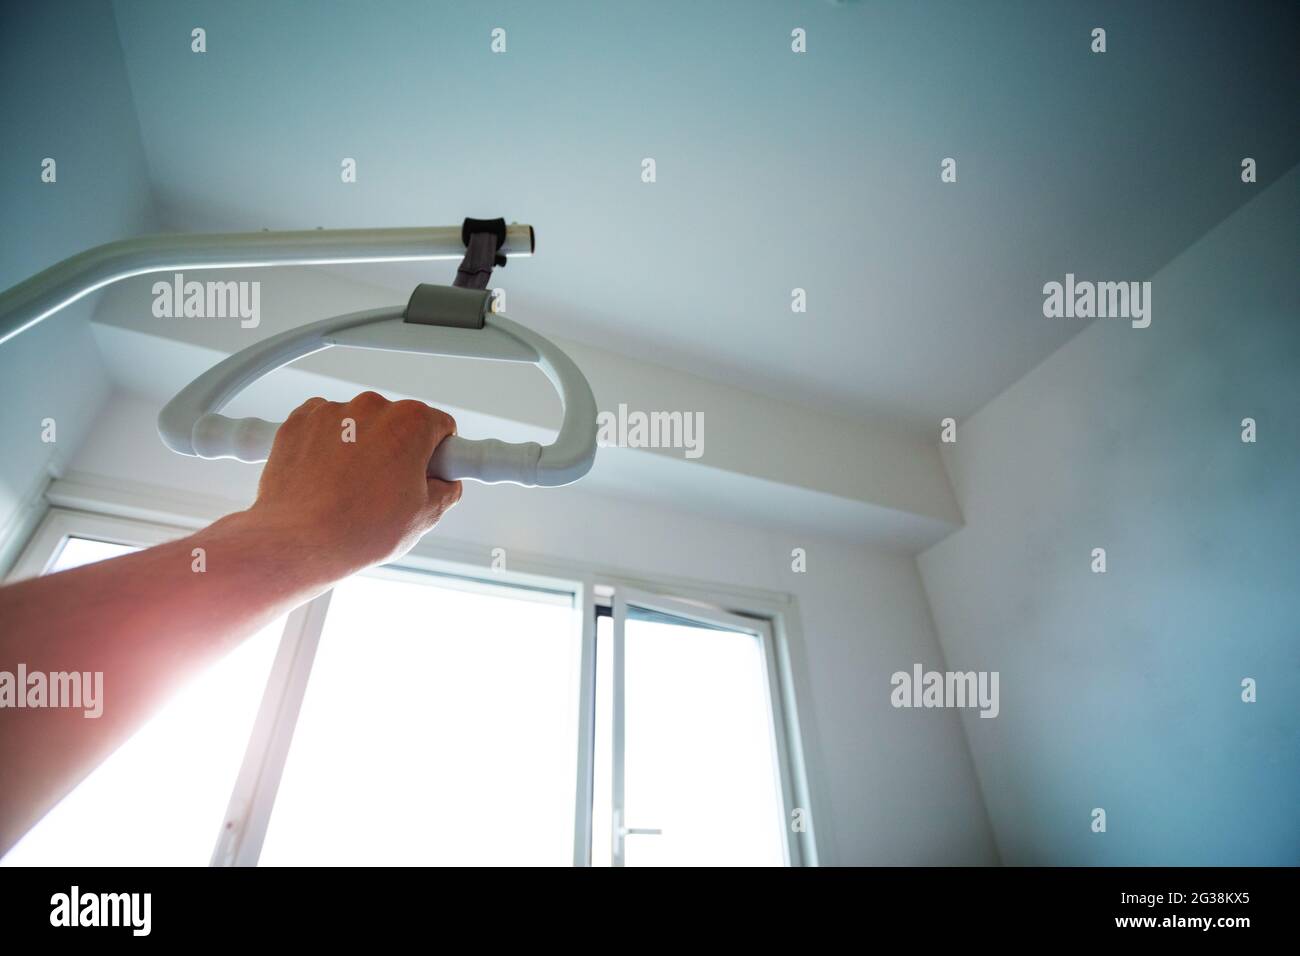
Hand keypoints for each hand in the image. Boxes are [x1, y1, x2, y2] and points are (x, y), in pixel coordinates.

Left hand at [242, 391, 462, 576]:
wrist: (297, 542)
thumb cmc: (355, 530)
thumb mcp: (424, 517)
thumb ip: (446, 491)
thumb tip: (444, 485)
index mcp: (410, 423)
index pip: (439, 425)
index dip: (438, 451)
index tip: (429, 466)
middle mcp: (371, 408)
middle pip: (397, 422)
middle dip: (396, 449)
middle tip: (387, 489)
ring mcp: (332, 412)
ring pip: (358, 424)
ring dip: (359, 446)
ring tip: (350, 489)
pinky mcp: (299, 422)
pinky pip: (323, 427)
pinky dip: (326, 445)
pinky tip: (327, 478)